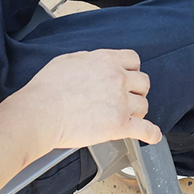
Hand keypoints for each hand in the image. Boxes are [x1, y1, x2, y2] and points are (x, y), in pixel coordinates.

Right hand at [19, 49, 161, 153]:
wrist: (41, 112)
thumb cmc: (48, 87)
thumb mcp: (69, 60)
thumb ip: (88, 58)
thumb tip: (94, 62)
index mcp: (107, 61)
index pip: (133, 60)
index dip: (131, 70)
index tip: (127, 77)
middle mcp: (118, 78)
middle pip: (143, 82)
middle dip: (136, 90)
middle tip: (127, 98)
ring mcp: (121, 102)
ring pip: (143, 105)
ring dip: (137, 111)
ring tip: (128, 117)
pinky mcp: (119, 125)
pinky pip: (145, 129)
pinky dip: (151, 133)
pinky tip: (152, 135)